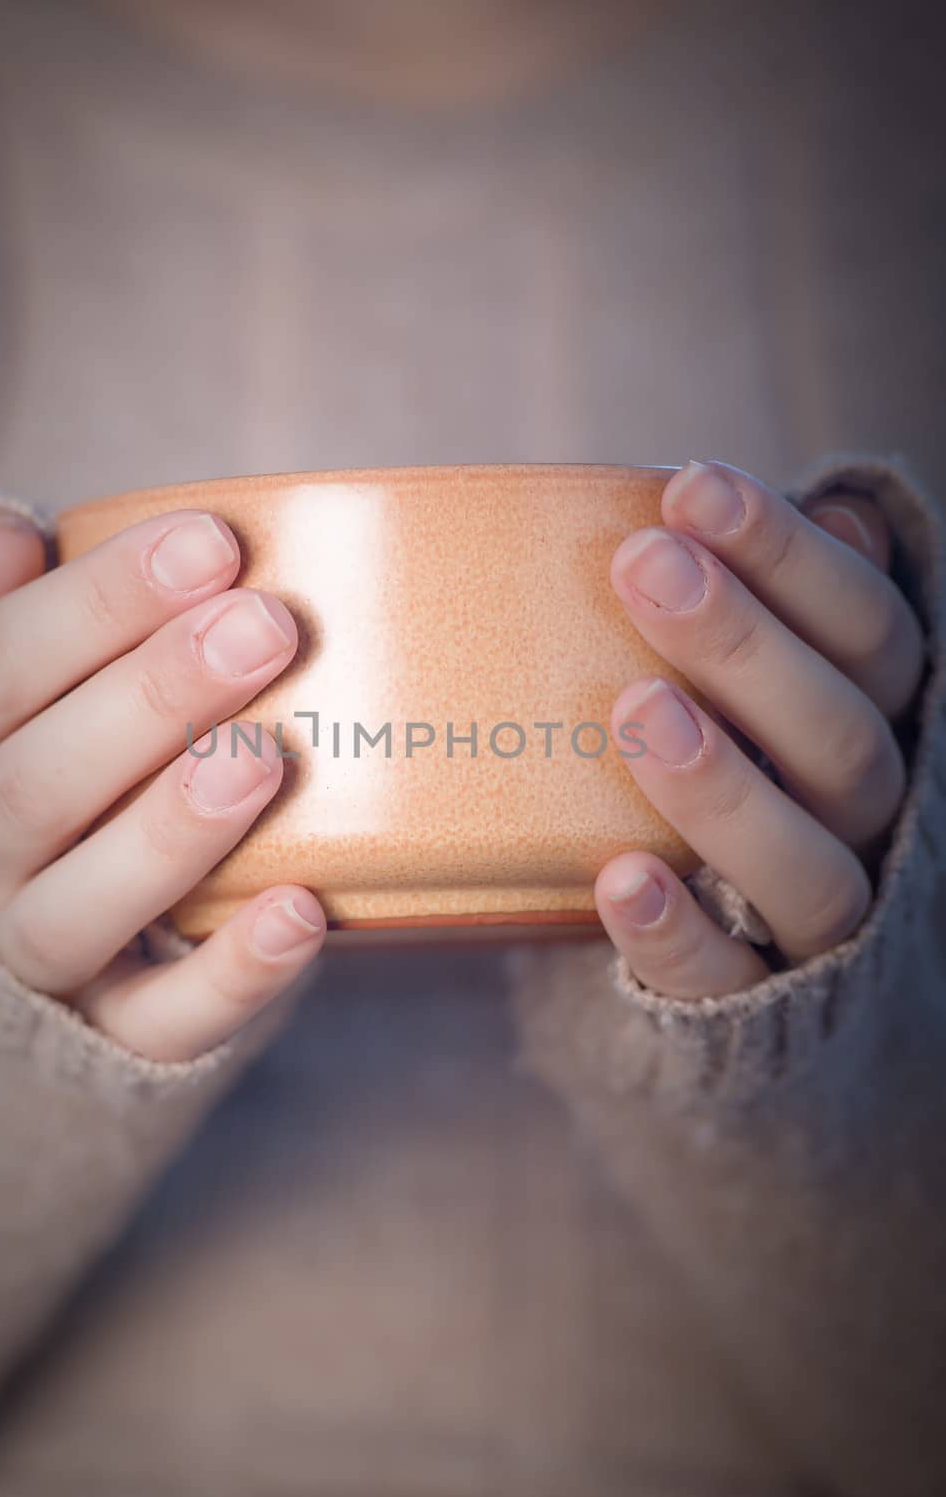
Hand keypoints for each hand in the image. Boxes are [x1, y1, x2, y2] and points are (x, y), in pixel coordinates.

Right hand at [0, 507, 325, 1060]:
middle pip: (32, 786)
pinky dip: (228, 975)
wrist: (71, 912)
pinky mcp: (114, 1028)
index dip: (93, 605)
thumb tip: (5, 542)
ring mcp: (32, 950)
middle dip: (152, 699)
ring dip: (170, 834)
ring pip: (71, 911)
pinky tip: (302, 910)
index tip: (214, 543)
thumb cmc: (73, 738)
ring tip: (264, 761)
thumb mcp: (27, 660)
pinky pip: (157, 1021)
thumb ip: (10, 598)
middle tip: (266, 629)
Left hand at [595, 460, 926, 997]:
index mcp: (877, 726)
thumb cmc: (732, 775)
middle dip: (745, 645)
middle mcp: (871, 826)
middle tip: (645, 567)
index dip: (792, 558)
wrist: (730, 967)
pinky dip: (678, 934)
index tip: (690, 485)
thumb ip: (782, 611)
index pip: (871, 633)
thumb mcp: (761, 690)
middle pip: (843, 739)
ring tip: (637, 707)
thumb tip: (842, 506)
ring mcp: (819, 926)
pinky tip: (619, 878)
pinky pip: (728, 980)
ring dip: (725, 786)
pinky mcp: (753, 1010)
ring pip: (811, 869)